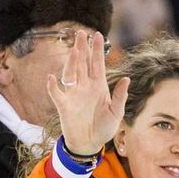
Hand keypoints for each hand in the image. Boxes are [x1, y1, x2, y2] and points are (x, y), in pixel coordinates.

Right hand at [46, 31, 129, 156]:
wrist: (89, 144)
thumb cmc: (104, 128)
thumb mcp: (116, 113)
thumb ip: (120, 96)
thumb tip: (127, 78)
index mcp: (99, 87)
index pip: (97, 64)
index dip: (97, 50)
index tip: (97, 35)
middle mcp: (85, 87)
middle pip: (82, 64)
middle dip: (82, 48)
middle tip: (81, 33)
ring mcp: (73, 95)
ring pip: (70, 74)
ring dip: (71, 63)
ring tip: (74, 51)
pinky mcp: (63, 105)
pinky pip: (57, 93)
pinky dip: (53, 87)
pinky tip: (51, 78)